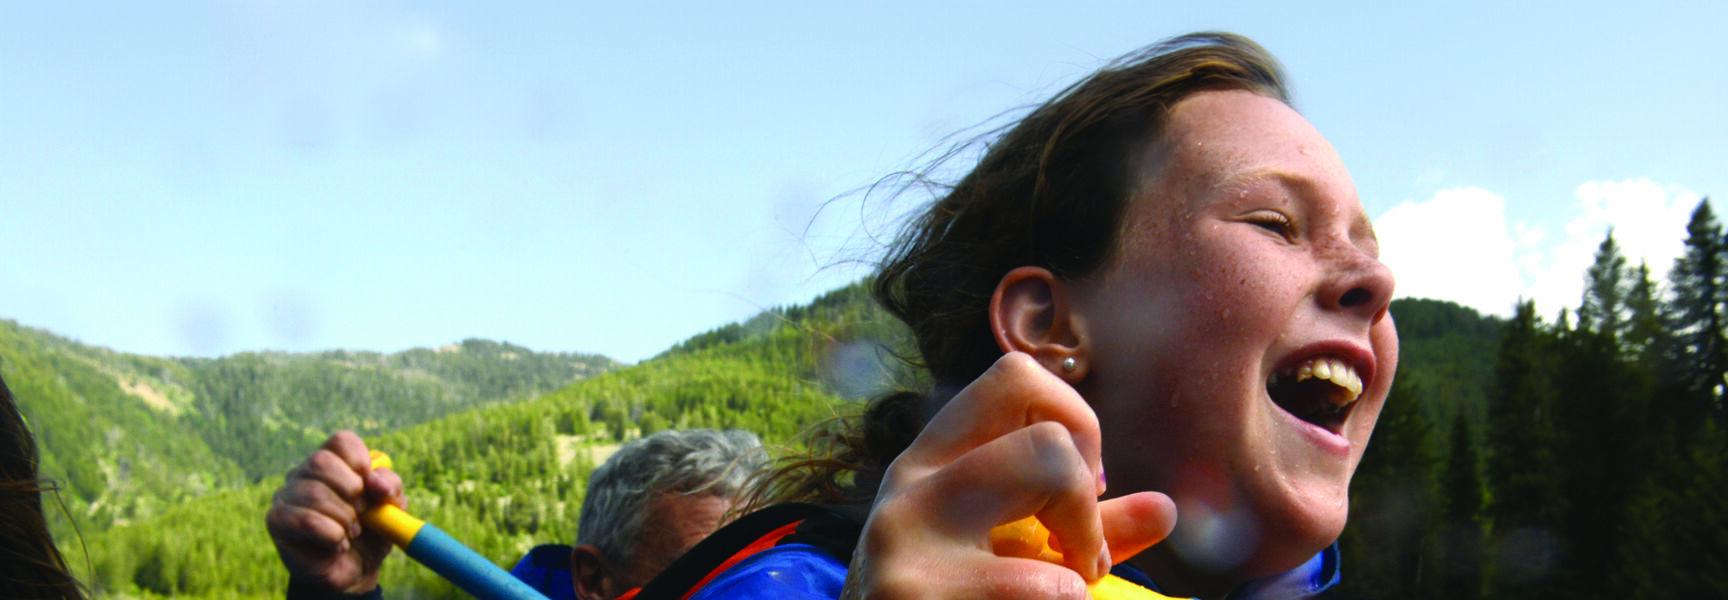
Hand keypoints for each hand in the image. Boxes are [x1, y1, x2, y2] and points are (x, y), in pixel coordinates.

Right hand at [264, 430, 404, 593]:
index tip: (371, 484)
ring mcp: (287, 495)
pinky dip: (331, 535)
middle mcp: (304, 472)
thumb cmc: (372, 532)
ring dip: (344, 517)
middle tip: (363, 512)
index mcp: (334, 462)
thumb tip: (374, 480)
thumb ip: (390, 487)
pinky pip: (305, 521)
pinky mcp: (277, 521)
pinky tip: (337, 544)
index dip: (360, 460)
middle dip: (351, 490)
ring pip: (313, 493)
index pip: (341, 441)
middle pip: (322, 461)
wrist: (356, 570)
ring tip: (352, 532)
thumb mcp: (392, 507)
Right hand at [842, 353, 1177, 598]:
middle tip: (1081, 559)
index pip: (1016, 377)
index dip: (1076, 423)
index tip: (1081, 486)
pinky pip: (1044, 592)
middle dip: (1088, 502)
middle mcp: (909, 489)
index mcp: (928, 461)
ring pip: (1042, 502)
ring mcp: (905, 548)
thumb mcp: (1005, 558)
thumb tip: (1166, 509)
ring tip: (1064, 596)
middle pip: (1047, 440)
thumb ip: (1078, 530)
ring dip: (1080, 561)